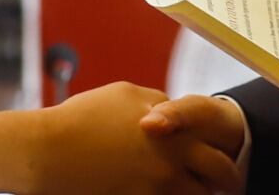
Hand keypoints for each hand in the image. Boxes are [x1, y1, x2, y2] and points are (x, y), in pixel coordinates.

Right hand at [33, 82, 241, 194]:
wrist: (49, 151)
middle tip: (229, 187)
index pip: (218, 148)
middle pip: (220, 177)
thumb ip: (159, 102)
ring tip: (199, 191)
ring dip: (201, 193)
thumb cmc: (83, 118)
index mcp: (174, 132)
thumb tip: (173, 109)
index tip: (225, 159)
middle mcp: (171, 163)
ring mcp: (156, 189)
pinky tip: (169, 193)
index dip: (226, 155)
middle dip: (228, 183)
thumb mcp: (126, 94)